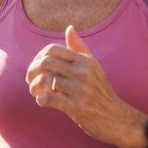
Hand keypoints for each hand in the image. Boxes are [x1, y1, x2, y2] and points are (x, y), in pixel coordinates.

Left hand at [25, 25, 144, 147]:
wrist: (117, 118)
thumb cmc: (101, 92)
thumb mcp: (94, 67)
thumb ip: (80, 48)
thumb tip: (69, 28)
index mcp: (85, 61)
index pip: (52, 49)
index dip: (38, 57)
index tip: (37, 67)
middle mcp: (83, 72)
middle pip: (46, 63)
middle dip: (32, 71)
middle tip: (30, 79)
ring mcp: (81, 90)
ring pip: (45, 81)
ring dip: (34, 87)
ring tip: (35, 92)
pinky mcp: (77, 107)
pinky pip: (50, 99)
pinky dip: (41, 99)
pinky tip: (42, 101)